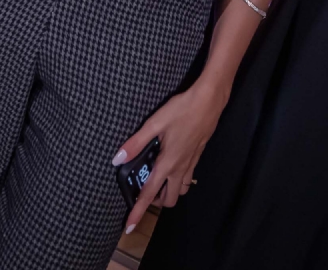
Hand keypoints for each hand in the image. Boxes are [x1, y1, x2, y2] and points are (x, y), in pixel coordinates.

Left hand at [112, 84, 228, 233]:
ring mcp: (191, 164)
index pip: (149, 194)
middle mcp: (180, 169)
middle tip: (144, 186)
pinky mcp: (197, 157)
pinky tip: (169, 160)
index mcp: (167, 164)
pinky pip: (186, 178)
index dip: (138, 212)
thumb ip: (135, 142)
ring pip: (180, 190)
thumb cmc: (182, 110)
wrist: (210, 100)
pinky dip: (176, 179)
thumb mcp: (155, 122)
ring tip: (156, 175)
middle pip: (169, 200)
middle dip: (156, 201)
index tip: (129, 226)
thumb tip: (117, 159)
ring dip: (168, 190)